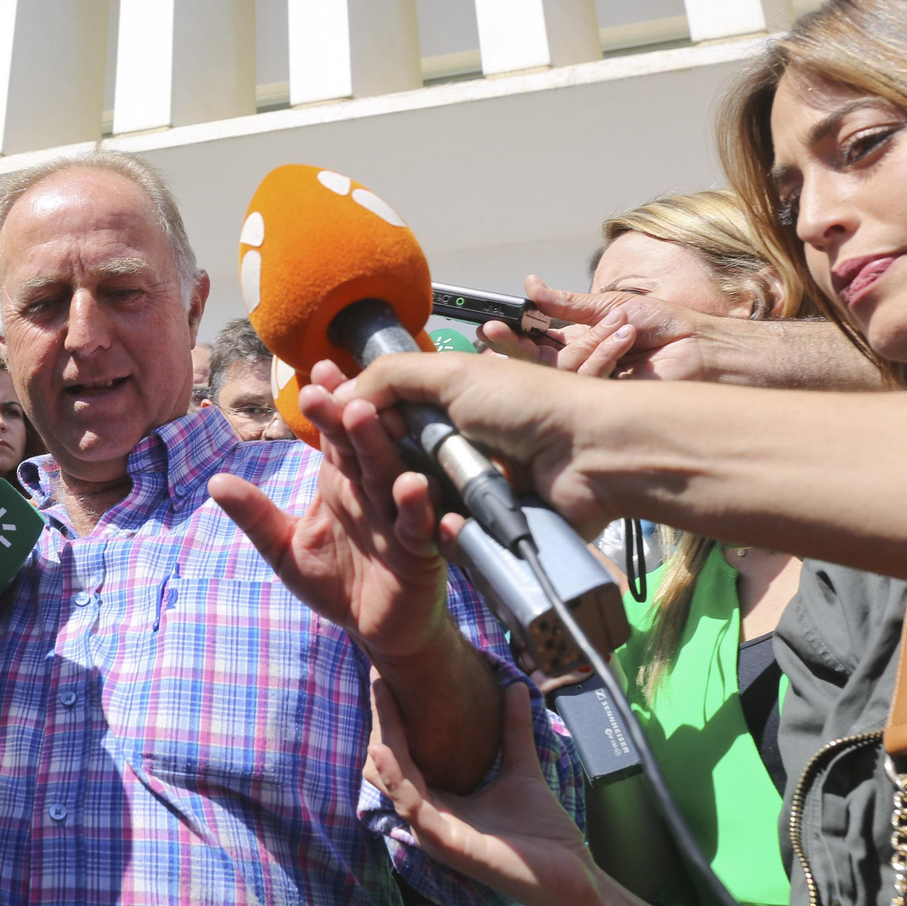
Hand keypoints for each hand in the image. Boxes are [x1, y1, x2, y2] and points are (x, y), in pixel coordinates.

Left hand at [209, 360, 463, 661]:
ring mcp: (398, 518)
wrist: (379, 631)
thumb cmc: (336, 583)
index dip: (325, 405)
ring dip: (380, 448)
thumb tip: (215, 481)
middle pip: (359, 447)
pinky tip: (412, 488)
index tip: (314, 371)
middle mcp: (371, 491)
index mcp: (341, 482)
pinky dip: (419, 508)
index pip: (332, 436)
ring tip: (365, 418)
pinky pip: (420, 526)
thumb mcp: (285, 550)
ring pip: (390, 475)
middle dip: (347, 418)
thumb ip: (256, 516)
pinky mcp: (421, 550)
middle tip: (332, 388)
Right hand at [345, 353, 611, 536]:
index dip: (351, 422)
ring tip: (417, 493)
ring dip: (409, 501)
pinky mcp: (483, 530)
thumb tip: (337, 394)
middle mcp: (448, 449)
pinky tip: (455, 523)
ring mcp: (465, 492)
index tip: (325, 424)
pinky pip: (447, 540)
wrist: (590, 455)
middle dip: (373, 465)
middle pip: (387, 466)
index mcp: (440, 408)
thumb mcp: (452, 374)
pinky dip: (449, 533)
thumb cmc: (525, 404)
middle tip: (357, 467)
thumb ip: (391, 377)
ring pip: (412, 508)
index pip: (378, 419)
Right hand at [366, 674, 622, 905]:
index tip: (391, 678)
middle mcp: (431, 815)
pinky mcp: (445, 843)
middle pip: (393, 764)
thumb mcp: (522, 770)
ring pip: (395, 782)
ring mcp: (434, 831)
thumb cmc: (544, 835)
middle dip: (384, 721)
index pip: (407, 754)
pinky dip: (395, 778)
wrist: (573, 878)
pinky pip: (412, 807)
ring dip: (384, 741)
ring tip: (380, 703)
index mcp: (443, 800)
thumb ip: (513, 730)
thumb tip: (514, 683)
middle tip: (379, 678)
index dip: (397, 717)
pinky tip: (385, 751)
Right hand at [478, 276, 716, 381]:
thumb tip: (531, 286)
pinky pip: (587, 382)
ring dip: (583, 344)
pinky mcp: (606, 400)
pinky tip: (624, 337)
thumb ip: (566, 304)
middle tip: (493, 334)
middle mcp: (580, 364)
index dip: (511, 336)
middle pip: (535, 362)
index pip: (533, 342)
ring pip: (561, 371)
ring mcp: (592, 385)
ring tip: (617, 325)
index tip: (490, 326)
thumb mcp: (609, 305)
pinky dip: (604, 355)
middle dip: (514, 347)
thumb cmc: (665, 324)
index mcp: (578, 342)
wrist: (702, 348)